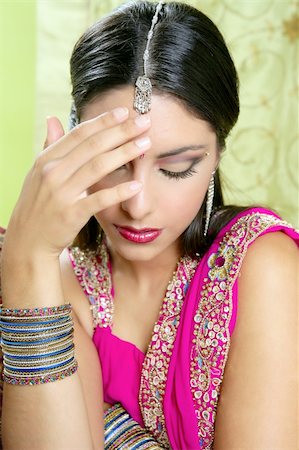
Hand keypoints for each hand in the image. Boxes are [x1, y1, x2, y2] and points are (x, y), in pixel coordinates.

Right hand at [4, 108, 150, 258]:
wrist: (28, 240)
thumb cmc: (37, 205)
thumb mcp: (37, 172)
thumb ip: (50, 146)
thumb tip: (52, 118)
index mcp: (47, 159)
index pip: (79, 133)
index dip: (103, 121)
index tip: (124, 111)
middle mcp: (53, 172)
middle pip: (93, 145)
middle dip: (121, 131)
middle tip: (144, 122)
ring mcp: (62, 193)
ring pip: (97, 167)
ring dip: (124, 153)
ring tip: (145, 144)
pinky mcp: (71, 215)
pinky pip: (98, 200)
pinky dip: (118, 191)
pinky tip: (137, 185)